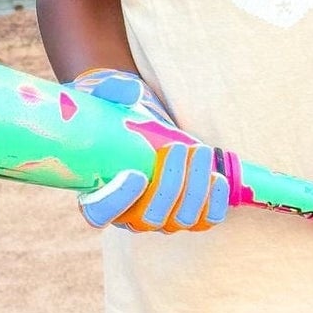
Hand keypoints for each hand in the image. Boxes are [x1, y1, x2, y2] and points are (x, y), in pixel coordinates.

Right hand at [70, 69, 228, 233]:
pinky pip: (205, 221)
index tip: (136, 174)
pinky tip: (217, 177)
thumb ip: (110, 91)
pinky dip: (215, 203)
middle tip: (177, 147)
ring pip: (180, 220)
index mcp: (95, 194)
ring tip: (199, 151)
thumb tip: (131, 92)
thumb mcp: (103, 97)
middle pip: (149, 217)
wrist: (136, 124)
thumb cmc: (112, 114)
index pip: (100, 214)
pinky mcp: (186, 212)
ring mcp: (159, 218)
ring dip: (195, 188)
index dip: (117, 201)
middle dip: (169, 185)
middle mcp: (127, 215)